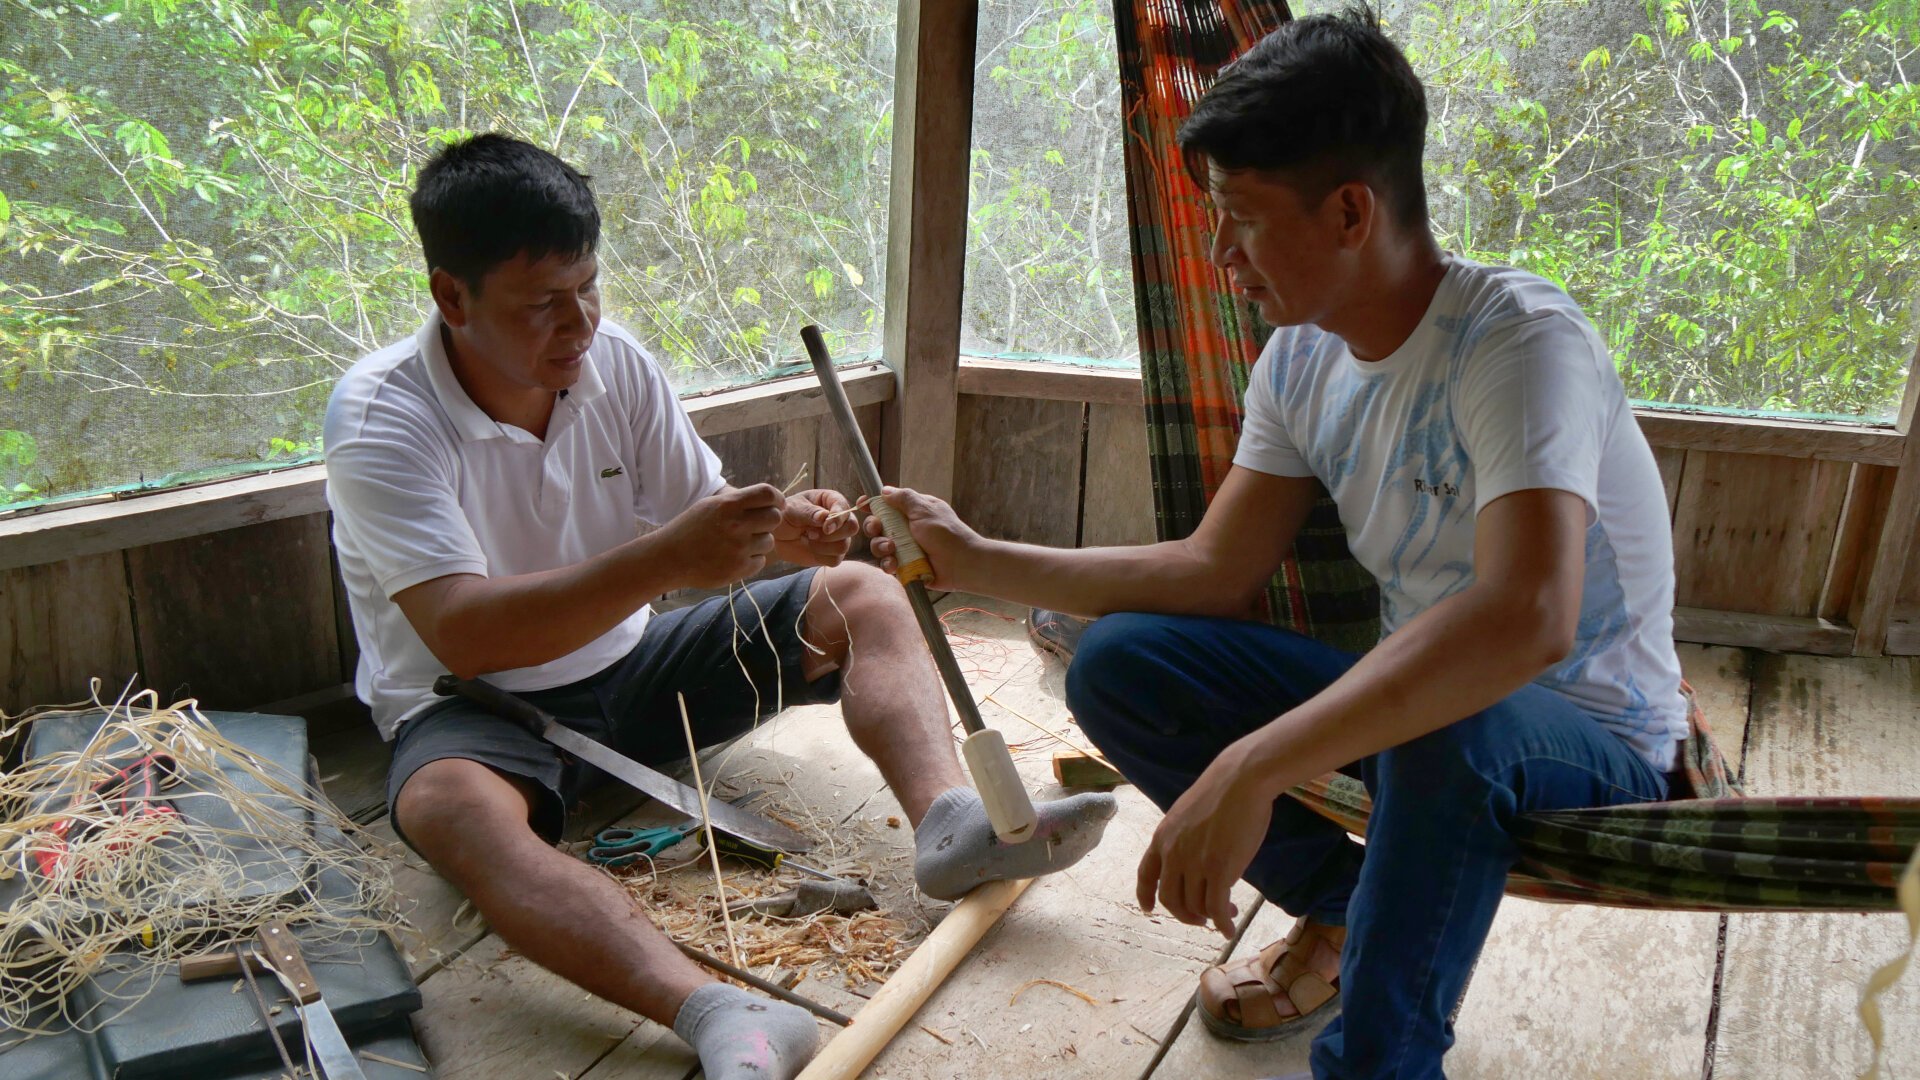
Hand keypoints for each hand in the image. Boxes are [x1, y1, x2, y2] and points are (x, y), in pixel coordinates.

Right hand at [653, 484, 783, 587]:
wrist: (669, 558)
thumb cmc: (690, 529)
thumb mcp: (710, 505)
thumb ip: (738, 501)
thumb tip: (770, 499)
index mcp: (728, 505)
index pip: (768, 494)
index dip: (777, 498)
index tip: (775, 504)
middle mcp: (736, 525)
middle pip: (775, 517)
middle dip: (769, 520)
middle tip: (757, 525)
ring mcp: (739, 549)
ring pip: (769, 541)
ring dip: (759, 542)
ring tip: (738, 543)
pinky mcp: (739, 569)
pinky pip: (761, 561)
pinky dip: (751, 560)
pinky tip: (734, 557)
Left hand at [774, 489, 859, 566]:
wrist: (777, 535)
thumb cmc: (786, 515)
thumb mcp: (793, 509)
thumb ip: (809, 512)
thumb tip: (825, 517)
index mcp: (833, 501)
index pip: (846, 509)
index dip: (838, 519)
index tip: (825, 527)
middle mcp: (840, 518)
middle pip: (852, 528)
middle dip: (831, 535)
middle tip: (810, 533)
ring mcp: (838, 537)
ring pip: (843, 546)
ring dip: (822, 546)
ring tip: (807, 538)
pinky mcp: (833, 554)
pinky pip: (836, 560)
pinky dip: (820, 556)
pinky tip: (810, 547)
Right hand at [862, 486, 979, 589]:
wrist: (961, 563)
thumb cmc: (946, 533)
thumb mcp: (924, 509)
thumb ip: (904, 498)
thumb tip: (885, 490)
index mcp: (912, 512)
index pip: (887, 505)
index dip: (873, 505)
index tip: (862, 505)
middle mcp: (906, 529)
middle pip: (878, 526)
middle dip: (874, 527)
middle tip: (878, 529)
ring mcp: (905, 548)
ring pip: (879, 546)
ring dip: (880, 546)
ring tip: (892, 549)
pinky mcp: (905, 566)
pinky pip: (888, 564)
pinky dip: (888, 564)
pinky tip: (894, 565)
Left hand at [1136, 750, 1272, 936]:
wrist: (1241, 780)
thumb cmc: (1221, 792)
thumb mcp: (1186, 814)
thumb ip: (1182, 838)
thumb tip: (1191, 860)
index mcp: (1162, 838)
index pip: (1146, 875)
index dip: (1145, 896)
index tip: (1148, 910)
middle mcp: (1173, 853)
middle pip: (1170, 899)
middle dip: (1185, 914)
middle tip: (1201, 918)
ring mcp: (1194, 863)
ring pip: (1195, 906)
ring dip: (1209, 917)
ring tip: (1225, 914)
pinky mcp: (1219, 870)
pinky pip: (1216, 908)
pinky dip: (1222, 924)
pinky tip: (1230, 928)